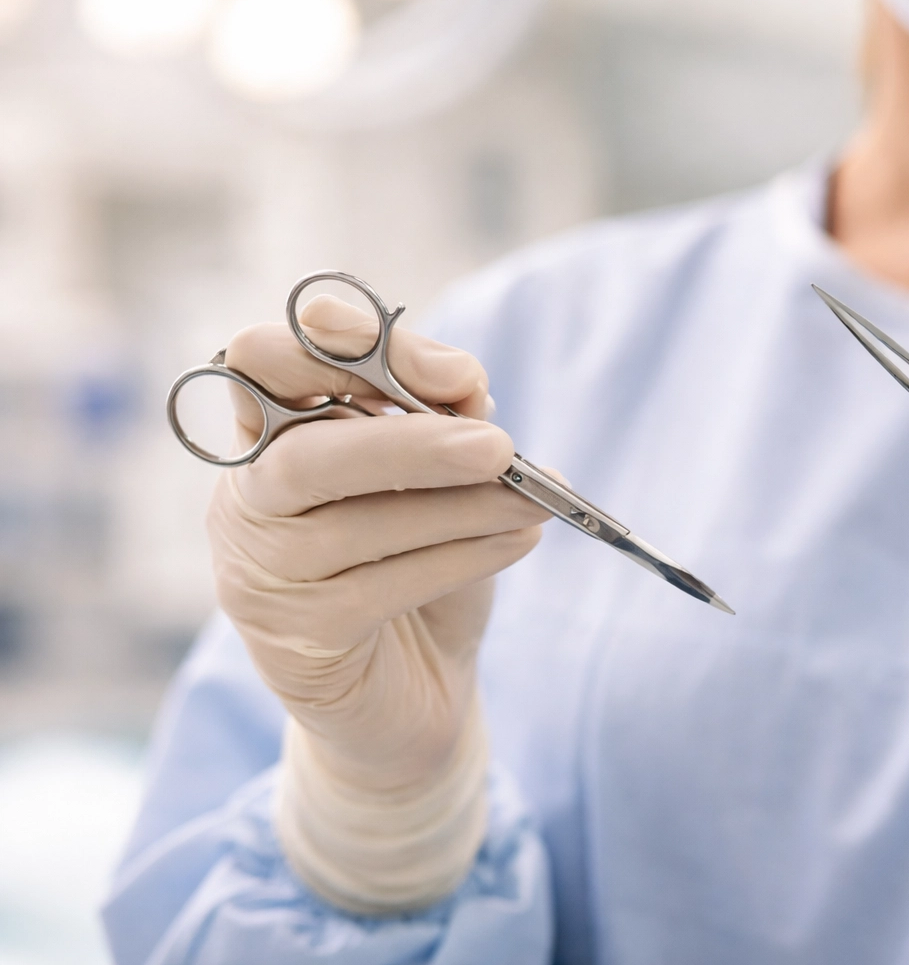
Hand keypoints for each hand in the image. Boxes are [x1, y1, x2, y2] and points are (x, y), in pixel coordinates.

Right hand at [207, 295, 549, 910]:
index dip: (339, 345)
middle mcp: (247, 501)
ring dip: (459, 508)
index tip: (445, 369)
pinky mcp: (296, 643)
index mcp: (270, 436)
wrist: (417, 693)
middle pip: (302, 453)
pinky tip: (520, 540)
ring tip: (533, 501)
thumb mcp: (440, 475)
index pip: (258, 358)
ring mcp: (259, 576)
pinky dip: (462, 557)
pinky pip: (380, 588)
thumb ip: (442, 415)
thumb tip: (463, 382)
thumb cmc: (422, 563)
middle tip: (499, 446)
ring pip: (350, 525)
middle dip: (409, 442)